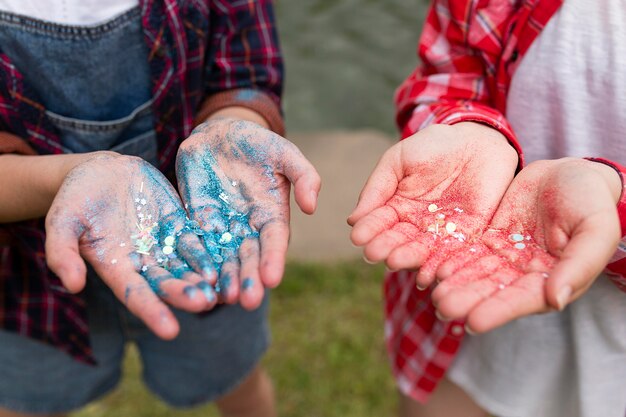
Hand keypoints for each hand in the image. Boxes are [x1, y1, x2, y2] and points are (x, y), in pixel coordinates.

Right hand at [45, 153, 218, 339]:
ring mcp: (163, 244)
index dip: (152, 311)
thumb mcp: (61, 221)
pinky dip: (210, 250)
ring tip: (221, 288)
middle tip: (204, 304)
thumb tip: (72, 285)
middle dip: (185, 294)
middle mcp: (143, 261)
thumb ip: (63, 252)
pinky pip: (197, 239)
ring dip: (203, 277)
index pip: (135, 294)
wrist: (101, 172)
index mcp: (116, 267)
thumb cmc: (75, 198)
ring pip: (187, 265)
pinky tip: (228, 258)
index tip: (170, 331)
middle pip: (167, 282)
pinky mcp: (179, 225)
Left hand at [176, 118, 320, 308]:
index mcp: (273, 214)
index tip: (272, 278)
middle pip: (249, 257)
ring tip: (223, 299)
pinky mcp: (197, 222)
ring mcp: (222, 227)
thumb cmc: (257, 143)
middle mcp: (249, 227)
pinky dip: (197, 262)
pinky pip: (196, 245)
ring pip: (224, 258)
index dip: (273, 259)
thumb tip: (311, 207)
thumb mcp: (285, 153)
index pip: (274, 241)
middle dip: (249, 278)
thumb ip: (303, 176)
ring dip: (224, 279)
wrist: (219, 134)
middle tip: (248, 302)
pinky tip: (195, 280)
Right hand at [348, 122, 517, 287]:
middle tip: (373, 254)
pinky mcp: (469, 236)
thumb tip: (353, 219)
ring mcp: (440, 232)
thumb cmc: (432, 147)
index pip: (379, 222)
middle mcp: (415, 225)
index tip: (357, 237)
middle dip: (385, 247)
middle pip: (398, 240)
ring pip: (422, 250)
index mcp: (395, 208)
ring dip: (408, 258)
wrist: (477, 141)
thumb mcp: (399, 160)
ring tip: (394, 262)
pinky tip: (429, 275)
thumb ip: (378, 187)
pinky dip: (441, 265)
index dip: (368, 229)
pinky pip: (454, 253)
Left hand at [433, 158, 621, 331]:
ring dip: (455, 284)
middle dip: (468, 299)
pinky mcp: (490, 239)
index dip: (499, 310)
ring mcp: (505, 256)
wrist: (571, 173)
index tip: (474, 322)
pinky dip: (451, 259)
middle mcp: (525, 274)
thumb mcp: (595, 229)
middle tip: (442, 308)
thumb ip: (579, 264)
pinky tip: (431, 267)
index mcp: (554, 279)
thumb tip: (557, 300)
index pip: (523, 299)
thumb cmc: (591, 202)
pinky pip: (467, 250)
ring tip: (432, 294)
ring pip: (476, 273)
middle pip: (493, 290)